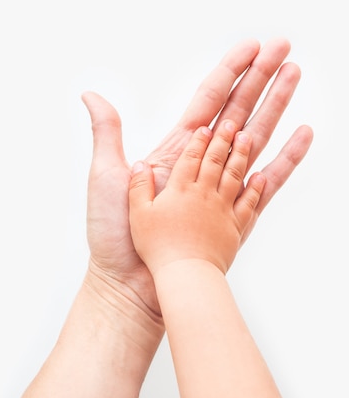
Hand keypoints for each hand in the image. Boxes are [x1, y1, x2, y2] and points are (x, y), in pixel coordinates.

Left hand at [82, 37, 312, 319]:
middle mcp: (201, 161)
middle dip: (260, 78)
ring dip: (276, 106)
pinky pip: (267, 179)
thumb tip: (90, 93)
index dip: (230, 72)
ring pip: (256, 136)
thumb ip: (107, 131)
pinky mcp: (234, 211)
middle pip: (237, 109)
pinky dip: (285, 157)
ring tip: (296, 76)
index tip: (251, 47)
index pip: (207, 100)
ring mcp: (220, 184)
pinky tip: (302, 134)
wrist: (128, 280)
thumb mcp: (107, 173)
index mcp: (174, 147)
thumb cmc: (112, 230)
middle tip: (284, 48)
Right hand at [128, 122, 265, 274]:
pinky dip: (256, 188)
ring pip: (235, 175)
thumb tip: (140, 164)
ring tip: (248, 136)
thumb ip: (138, 187)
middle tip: (232, 122)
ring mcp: (222, 210)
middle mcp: (204, 194)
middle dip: (224, 138)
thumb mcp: (137, 214)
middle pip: (216, 160)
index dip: (198, 140)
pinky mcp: (234, 227)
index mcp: (179, 190)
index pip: (191, 157)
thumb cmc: (156, 247)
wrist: (185, 275)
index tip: (205, 126)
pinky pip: (249, 203)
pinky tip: (261, 177)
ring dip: (242, 154)